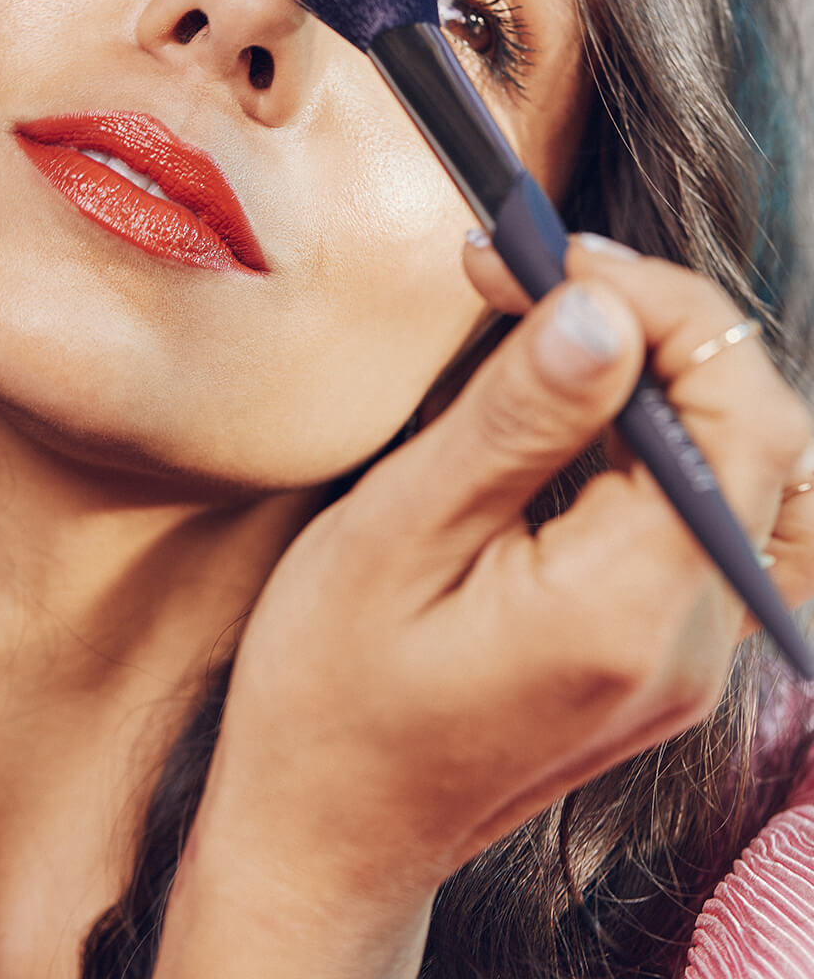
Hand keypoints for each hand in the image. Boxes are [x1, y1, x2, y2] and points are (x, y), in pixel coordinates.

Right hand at [159, 237, 813, 975]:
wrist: (329, 835)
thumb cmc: (330, 691)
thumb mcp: (397, 535)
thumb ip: (515, 421)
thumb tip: (604, 310)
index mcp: (629, 612)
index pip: (740, 416)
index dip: (667, 309)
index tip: (561, 259)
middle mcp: (691, 645)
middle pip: (764, 438)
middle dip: (666, 332)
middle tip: (548, 285)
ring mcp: (690, 662)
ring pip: (756, 477)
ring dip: (679, 386)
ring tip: (572, 346)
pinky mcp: (666, 658)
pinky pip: (712, 523)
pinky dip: (666, 445)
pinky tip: (583, 426)